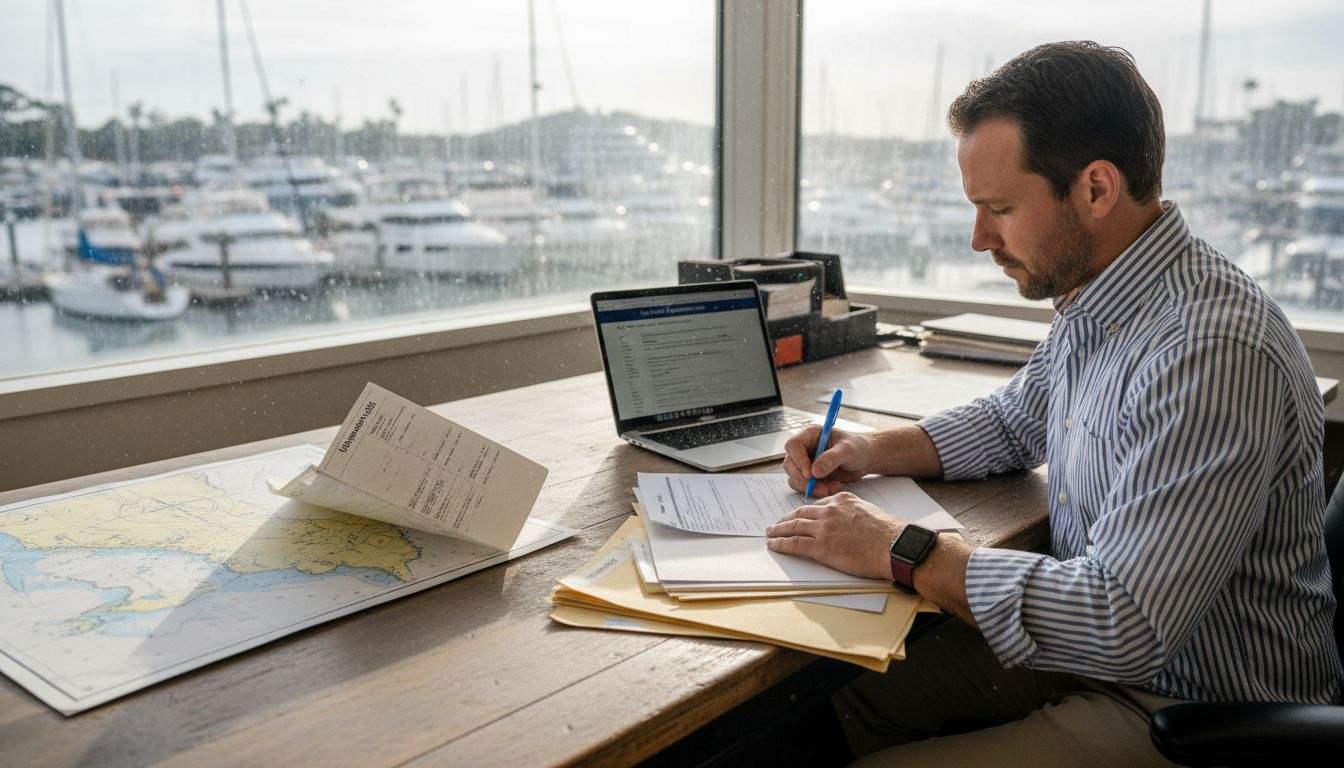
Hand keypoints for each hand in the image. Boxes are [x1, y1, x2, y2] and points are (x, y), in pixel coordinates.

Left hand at [764, 492, 900, 579]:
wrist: (893, 545)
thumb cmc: (887, 533)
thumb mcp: (867, 511)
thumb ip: (851, 512)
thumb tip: (845, 522)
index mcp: (841, 500)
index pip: (815, 505)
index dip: (802, 512)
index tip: (795, 517)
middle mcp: (829, 511)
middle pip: (800, 513)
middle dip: (785, 519)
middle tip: (776, 524)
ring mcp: (824, 528)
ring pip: (793, 526)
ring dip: (778, 530)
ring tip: (770, 533)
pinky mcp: (822, 546)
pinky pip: (794, 543)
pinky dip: (781, 544)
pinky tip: (774, 545)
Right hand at [782, 425, 872, 496]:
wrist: (866, 458)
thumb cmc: (858, 447)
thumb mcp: (848, 450)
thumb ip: (832, 458)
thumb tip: (814, 472)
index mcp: (810, 434)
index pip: (793, 445)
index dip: (798, 460)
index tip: (810, 474)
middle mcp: (804, 448)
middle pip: (790, 464)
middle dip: (803, 479)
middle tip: (820, 489)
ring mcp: (806, 462)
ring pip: (795, 477)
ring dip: (810, 487)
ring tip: (830, 488)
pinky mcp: (810, 475)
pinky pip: (804, 486)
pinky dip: (816, 490)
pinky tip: (833, 487)